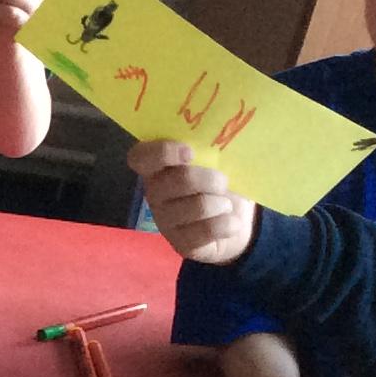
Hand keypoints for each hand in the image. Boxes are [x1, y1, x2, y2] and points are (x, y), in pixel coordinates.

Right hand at [130, 139, 257, 265]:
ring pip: (197, 206)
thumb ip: (211, 149)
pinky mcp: (181, 243)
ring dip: (221, 204)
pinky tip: (231, 223)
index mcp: (158, 168)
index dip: (162, 153)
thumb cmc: (221, 183)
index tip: (190, 153)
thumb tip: (225, 132)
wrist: (235, 220)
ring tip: (226, 205)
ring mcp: (165, 221)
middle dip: (210, 180)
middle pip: (178, 180)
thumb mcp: (218, 161)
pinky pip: (206, 231)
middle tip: (223, 182)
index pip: (140, 157)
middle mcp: (155, 193)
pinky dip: (227, 224)